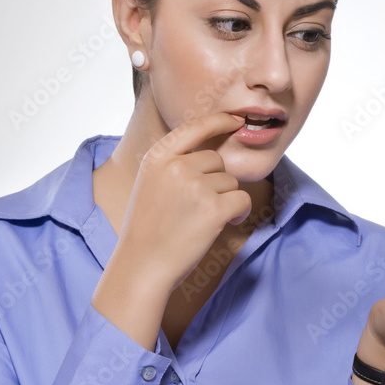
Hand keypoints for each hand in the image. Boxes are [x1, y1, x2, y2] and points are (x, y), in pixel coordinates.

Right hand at [117, 111, 251, 292]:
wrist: (142, 265)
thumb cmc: (147, 229)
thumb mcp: (149, 183)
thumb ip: (172, 163)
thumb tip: (209, 150)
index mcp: (157, 157)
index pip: (195, 127)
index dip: (219, 121)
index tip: (236, 120)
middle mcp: (176, 166)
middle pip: (217, 159)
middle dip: (216, 181)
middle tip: (197, 207)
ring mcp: (195, 186)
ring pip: (230, 181)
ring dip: (225, 199)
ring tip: (203, 219)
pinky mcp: (213, 208)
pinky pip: (242, 199)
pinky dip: (240, 212)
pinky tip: (226, 223)